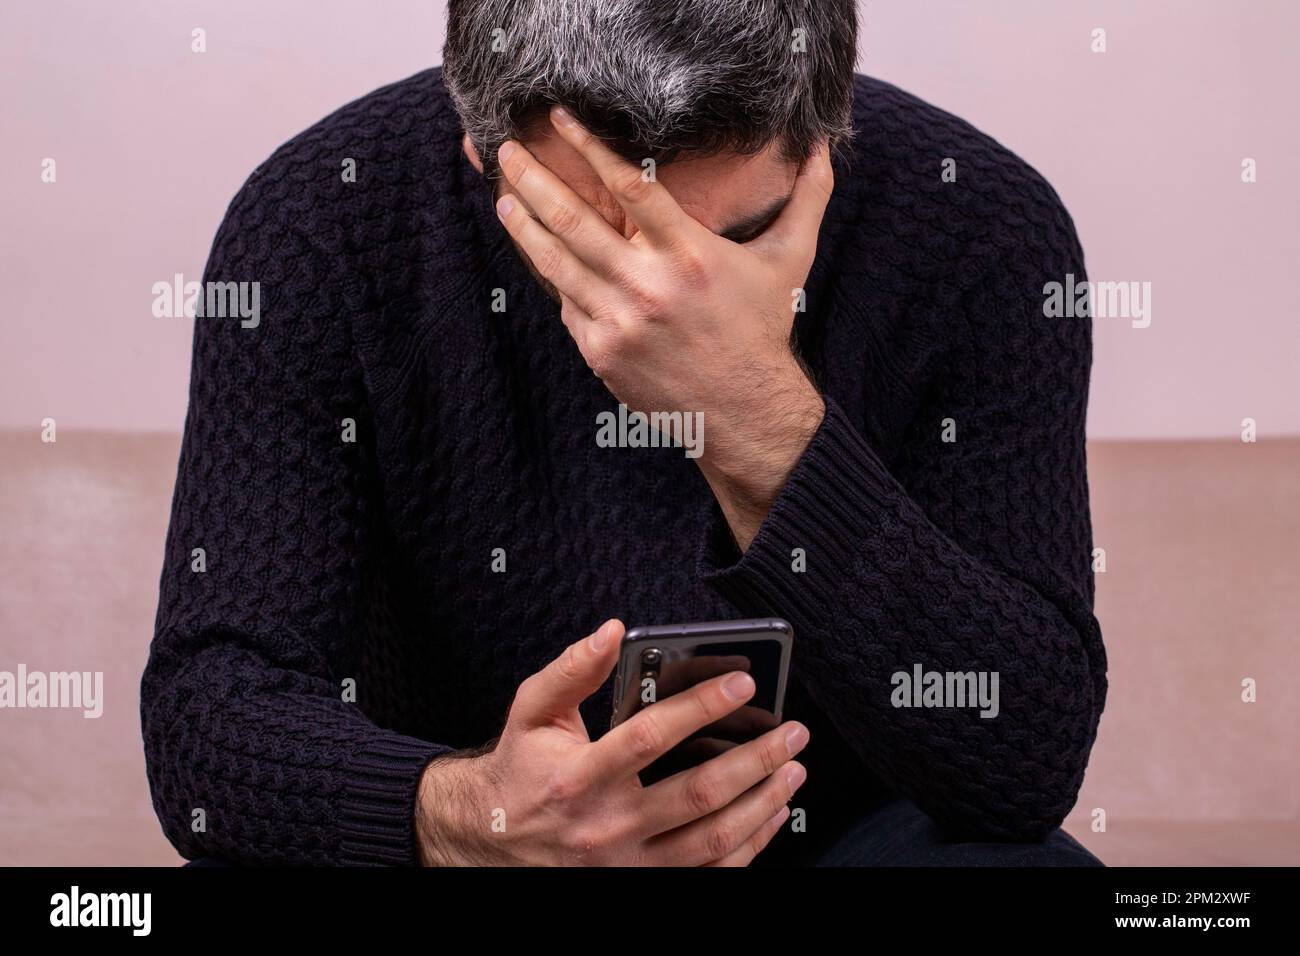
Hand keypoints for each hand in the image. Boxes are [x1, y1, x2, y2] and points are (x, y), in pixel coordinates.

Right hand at [414, 619, 808, 865]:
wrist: (489, 842)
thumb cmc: (520, 769)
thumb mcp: (532, 712)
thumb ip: (573, 669)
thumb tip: (613, 631)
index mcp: (579, 778)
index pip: (652, 736)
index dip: (703, 705)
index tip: (744, 679)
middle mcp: (607, 827)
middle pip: (698, 794)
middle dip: (757, 759)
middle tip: (793, 731)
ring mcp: (628, 867)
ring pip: (713, 841)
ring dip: (763, 804)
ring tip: (794, 769)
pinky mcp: (641, 886)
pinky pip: (710, 875)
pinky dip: (750, 847)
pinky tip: (770, 815)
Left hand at [493, 108, 829, 545]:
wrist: (744, 411)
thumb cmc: (762, 330)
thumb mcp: (789, 261)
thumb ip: (807, 199)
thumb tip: (825, 148)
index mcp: (691, 254)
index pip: (629, 185)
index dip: (589, 147)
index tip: (560, 119)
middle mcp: (650, 286)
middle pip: (574, 220)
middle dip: (533, 181)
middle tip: (508, 152)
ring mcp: (620, 321)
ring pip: (556, 263)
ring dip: (524, 226)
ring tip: (505, 198)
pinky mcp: (601, 353)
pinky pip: (567, 305)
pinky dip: (555, 278)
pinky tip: (542, 256)